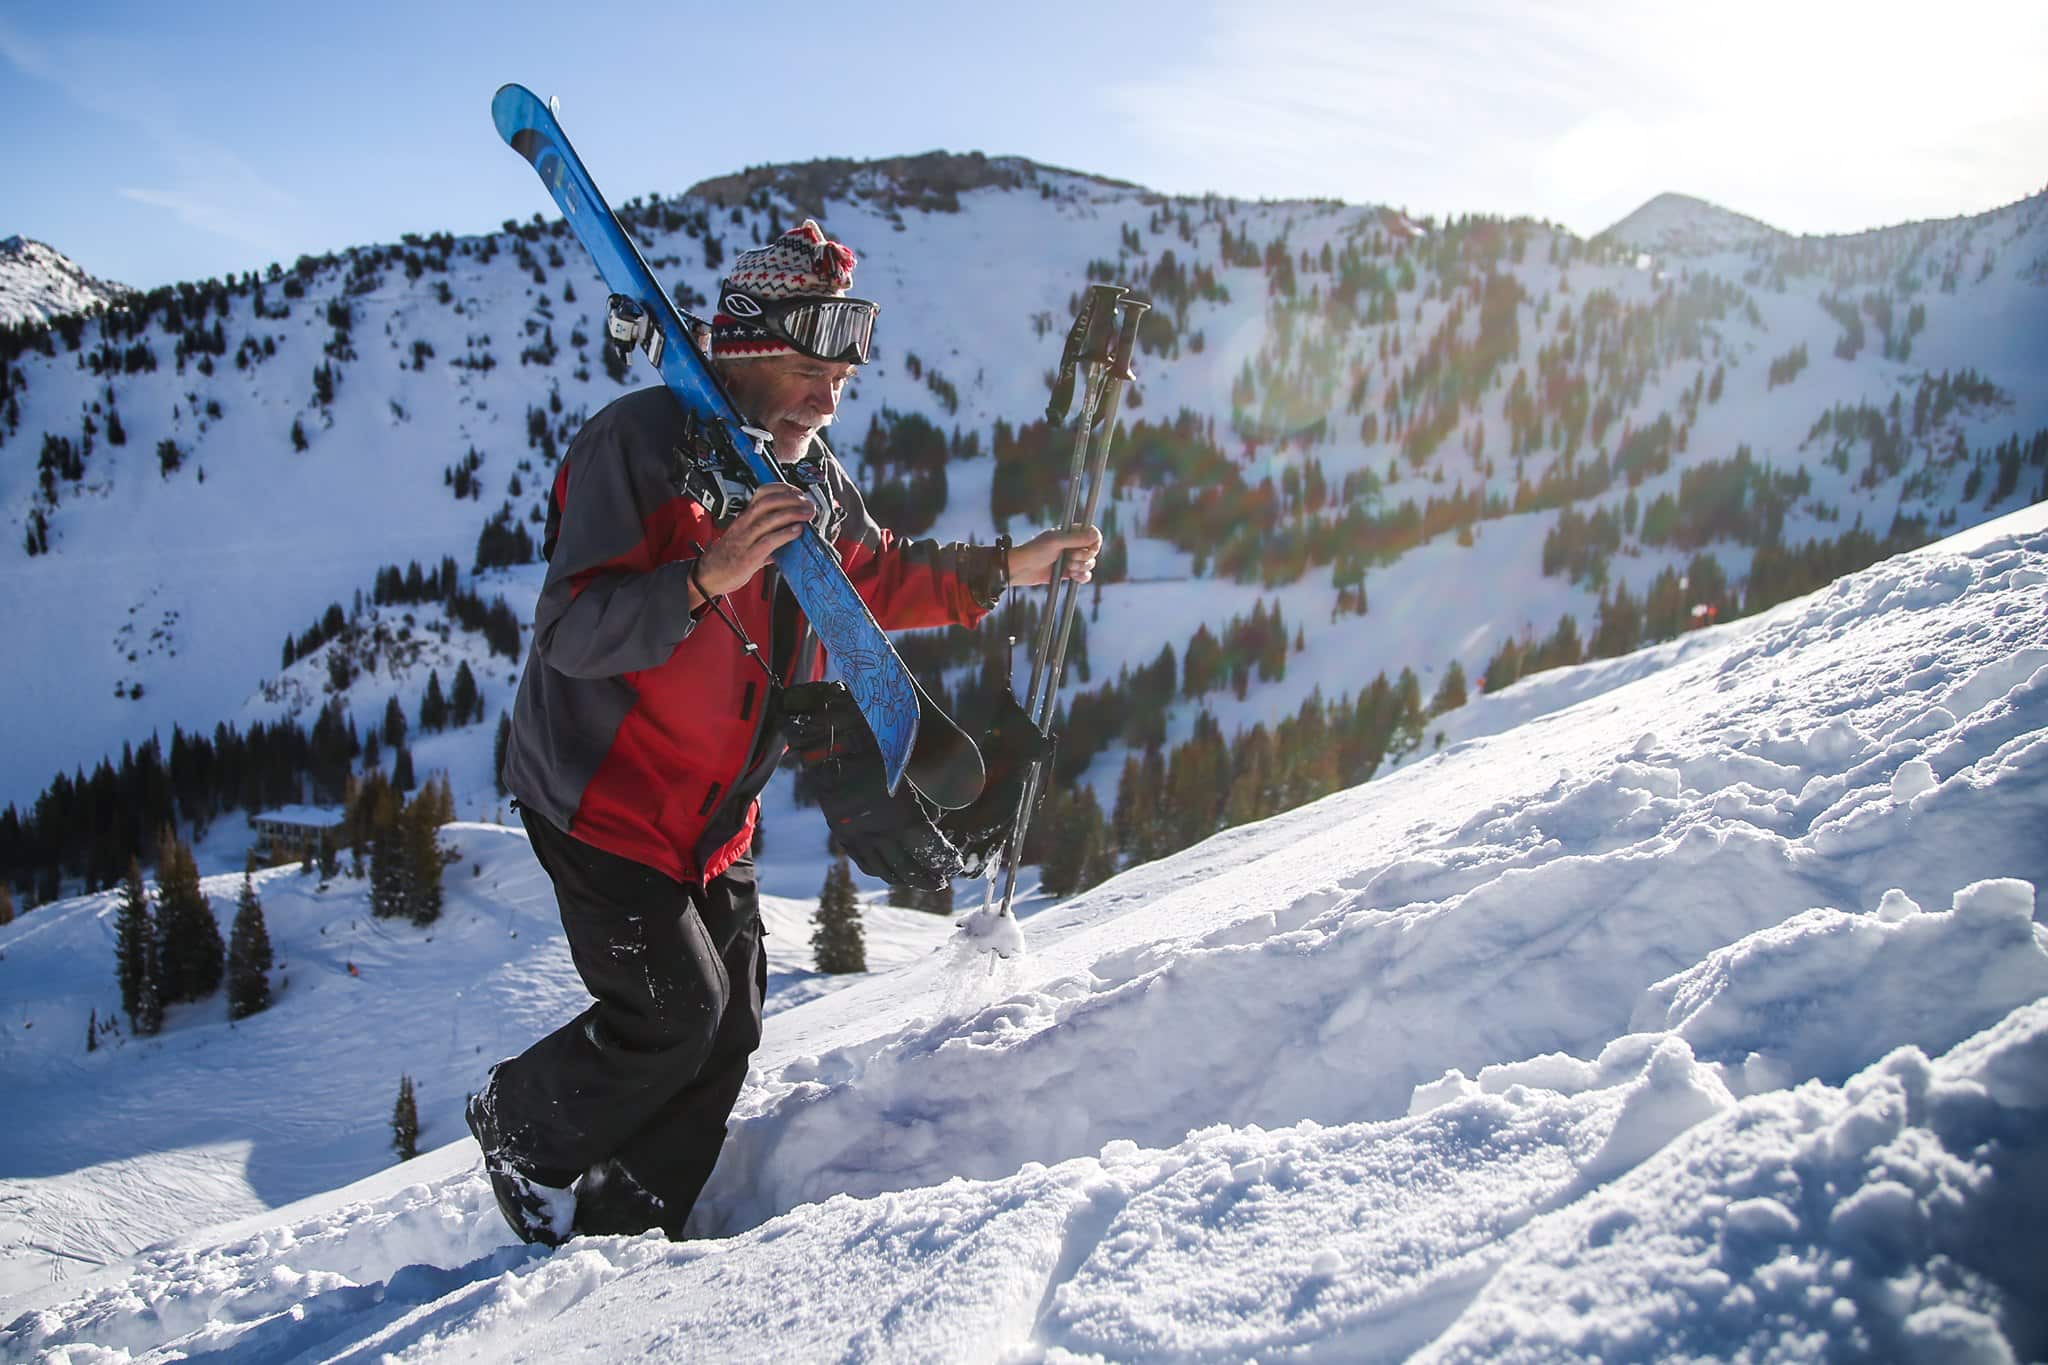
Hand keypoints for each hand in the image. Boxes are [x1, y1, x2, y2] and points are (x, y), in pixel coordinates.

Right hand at [694, 484, 815, 601]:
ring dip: (792, 514)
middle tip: (808, 504)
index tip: (799, 493)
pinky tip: (797, 531)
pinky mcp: (748, 556)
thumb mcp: (747, 538)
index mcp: (744, 517)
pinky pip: (768, 541)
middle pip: (768, 502)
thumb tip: (791, 532)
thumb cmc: (728, 557)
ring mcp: (745, 539)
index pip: (762, 493)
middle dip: (791, 499)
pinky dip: (784, 534)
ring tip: (807, 514)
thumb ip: (768, 534)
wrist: (707, 576)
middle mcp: (743, 524)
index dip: (782, 489)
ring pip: (769, 519)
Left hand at [1008, 525, 1101, 586]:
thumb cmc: (1035, 550)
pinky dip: (1082, 577)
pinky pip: (1085, 576)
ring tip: (1067, 567)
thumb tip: (1096, 536)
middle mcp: (1073, 545)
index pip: (1093, 534)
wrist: (1022, 569)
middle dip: (1084, 557)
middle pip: (1093, 551)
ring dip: (1081, 568)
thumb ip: (1076, 538)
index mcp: (1071, 532)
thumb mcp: (1056, 541)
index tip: (1090, 548)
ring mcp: (1072, 559)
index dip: (1094, 542)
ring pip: (1090, 564)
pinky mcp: (1069, 573)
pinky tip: (1072, 576)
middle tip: (1069, 557)